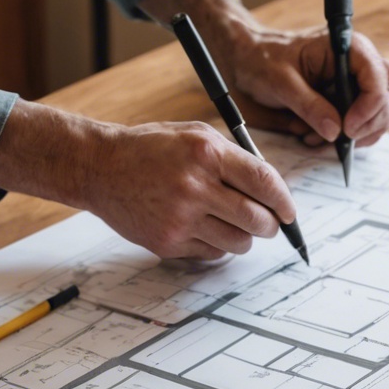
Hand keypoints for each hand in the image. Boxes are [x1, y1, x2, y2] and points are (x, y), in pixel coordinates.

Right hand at [0, 102, 295, 260]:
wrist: (99, 167)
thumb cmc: (149, 149)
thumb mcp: (194, 135)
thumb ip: (233, 157)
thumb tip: (270, 187)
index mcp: (206, 153)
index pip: (264, 182)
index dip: (284, 201)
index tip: (289, 212)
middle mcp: (195, 186)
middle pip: (257, 219)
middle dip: (270, 225)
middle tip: (268, 224)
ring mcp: (180, 218)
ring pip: (238, 242)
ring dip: (244, 238)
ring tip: (231, 224)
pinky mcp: (168, 242)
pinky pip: (212, 253)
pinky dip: (217, 246)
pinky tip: (203, 229)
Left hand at [141, 0, 388, 148]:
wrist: (245, 62)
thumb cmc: (261, 60)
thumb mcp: (280, 81)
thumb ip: (309, 105)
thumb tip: (336, 131)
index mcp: (346, 48)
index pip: (378, 76)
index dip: (370, 106)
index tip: (349, 128)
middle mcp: (356, 66)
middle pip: (384, 99)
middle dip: (366, 125)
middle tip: (340, 140)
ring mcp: (351, 86)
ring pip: (375, 116)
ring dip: (353, 135)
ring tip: (318, 139)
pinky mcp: (342, 103)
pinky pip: (355, 127)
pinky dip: (340, 139)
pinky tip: (314, 138)